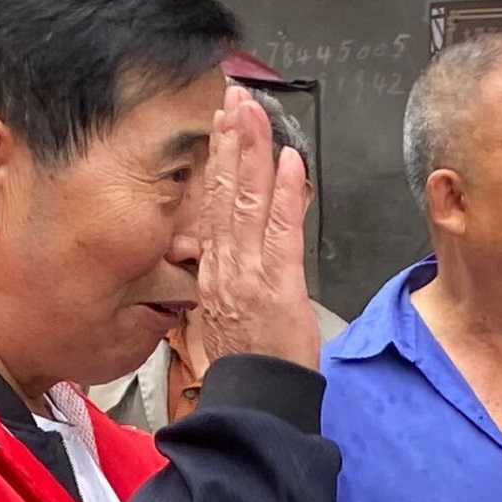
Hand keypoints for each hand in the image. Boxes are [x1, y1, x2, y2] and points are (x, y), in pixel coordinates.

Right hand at [185, 83, 319, 374]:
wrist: (254, 402)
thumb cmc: (249, 364)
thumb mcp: (223, 315)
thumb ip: (226, 277)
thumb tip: (227, 253)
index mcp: (213, 270)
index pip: (213, 203)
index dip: (219, 160)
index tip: (223, 125)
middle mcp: (226, 265)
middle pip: (225, 191)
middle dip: (231, 141)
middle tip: (236, 99)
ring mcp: (249, 272)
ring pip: (248, 201)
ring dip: (253, 153)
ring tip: (255, 114)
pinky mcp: (278, 284)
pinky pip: (282, 230)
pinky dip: (286, 193)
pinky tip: (289, 161)